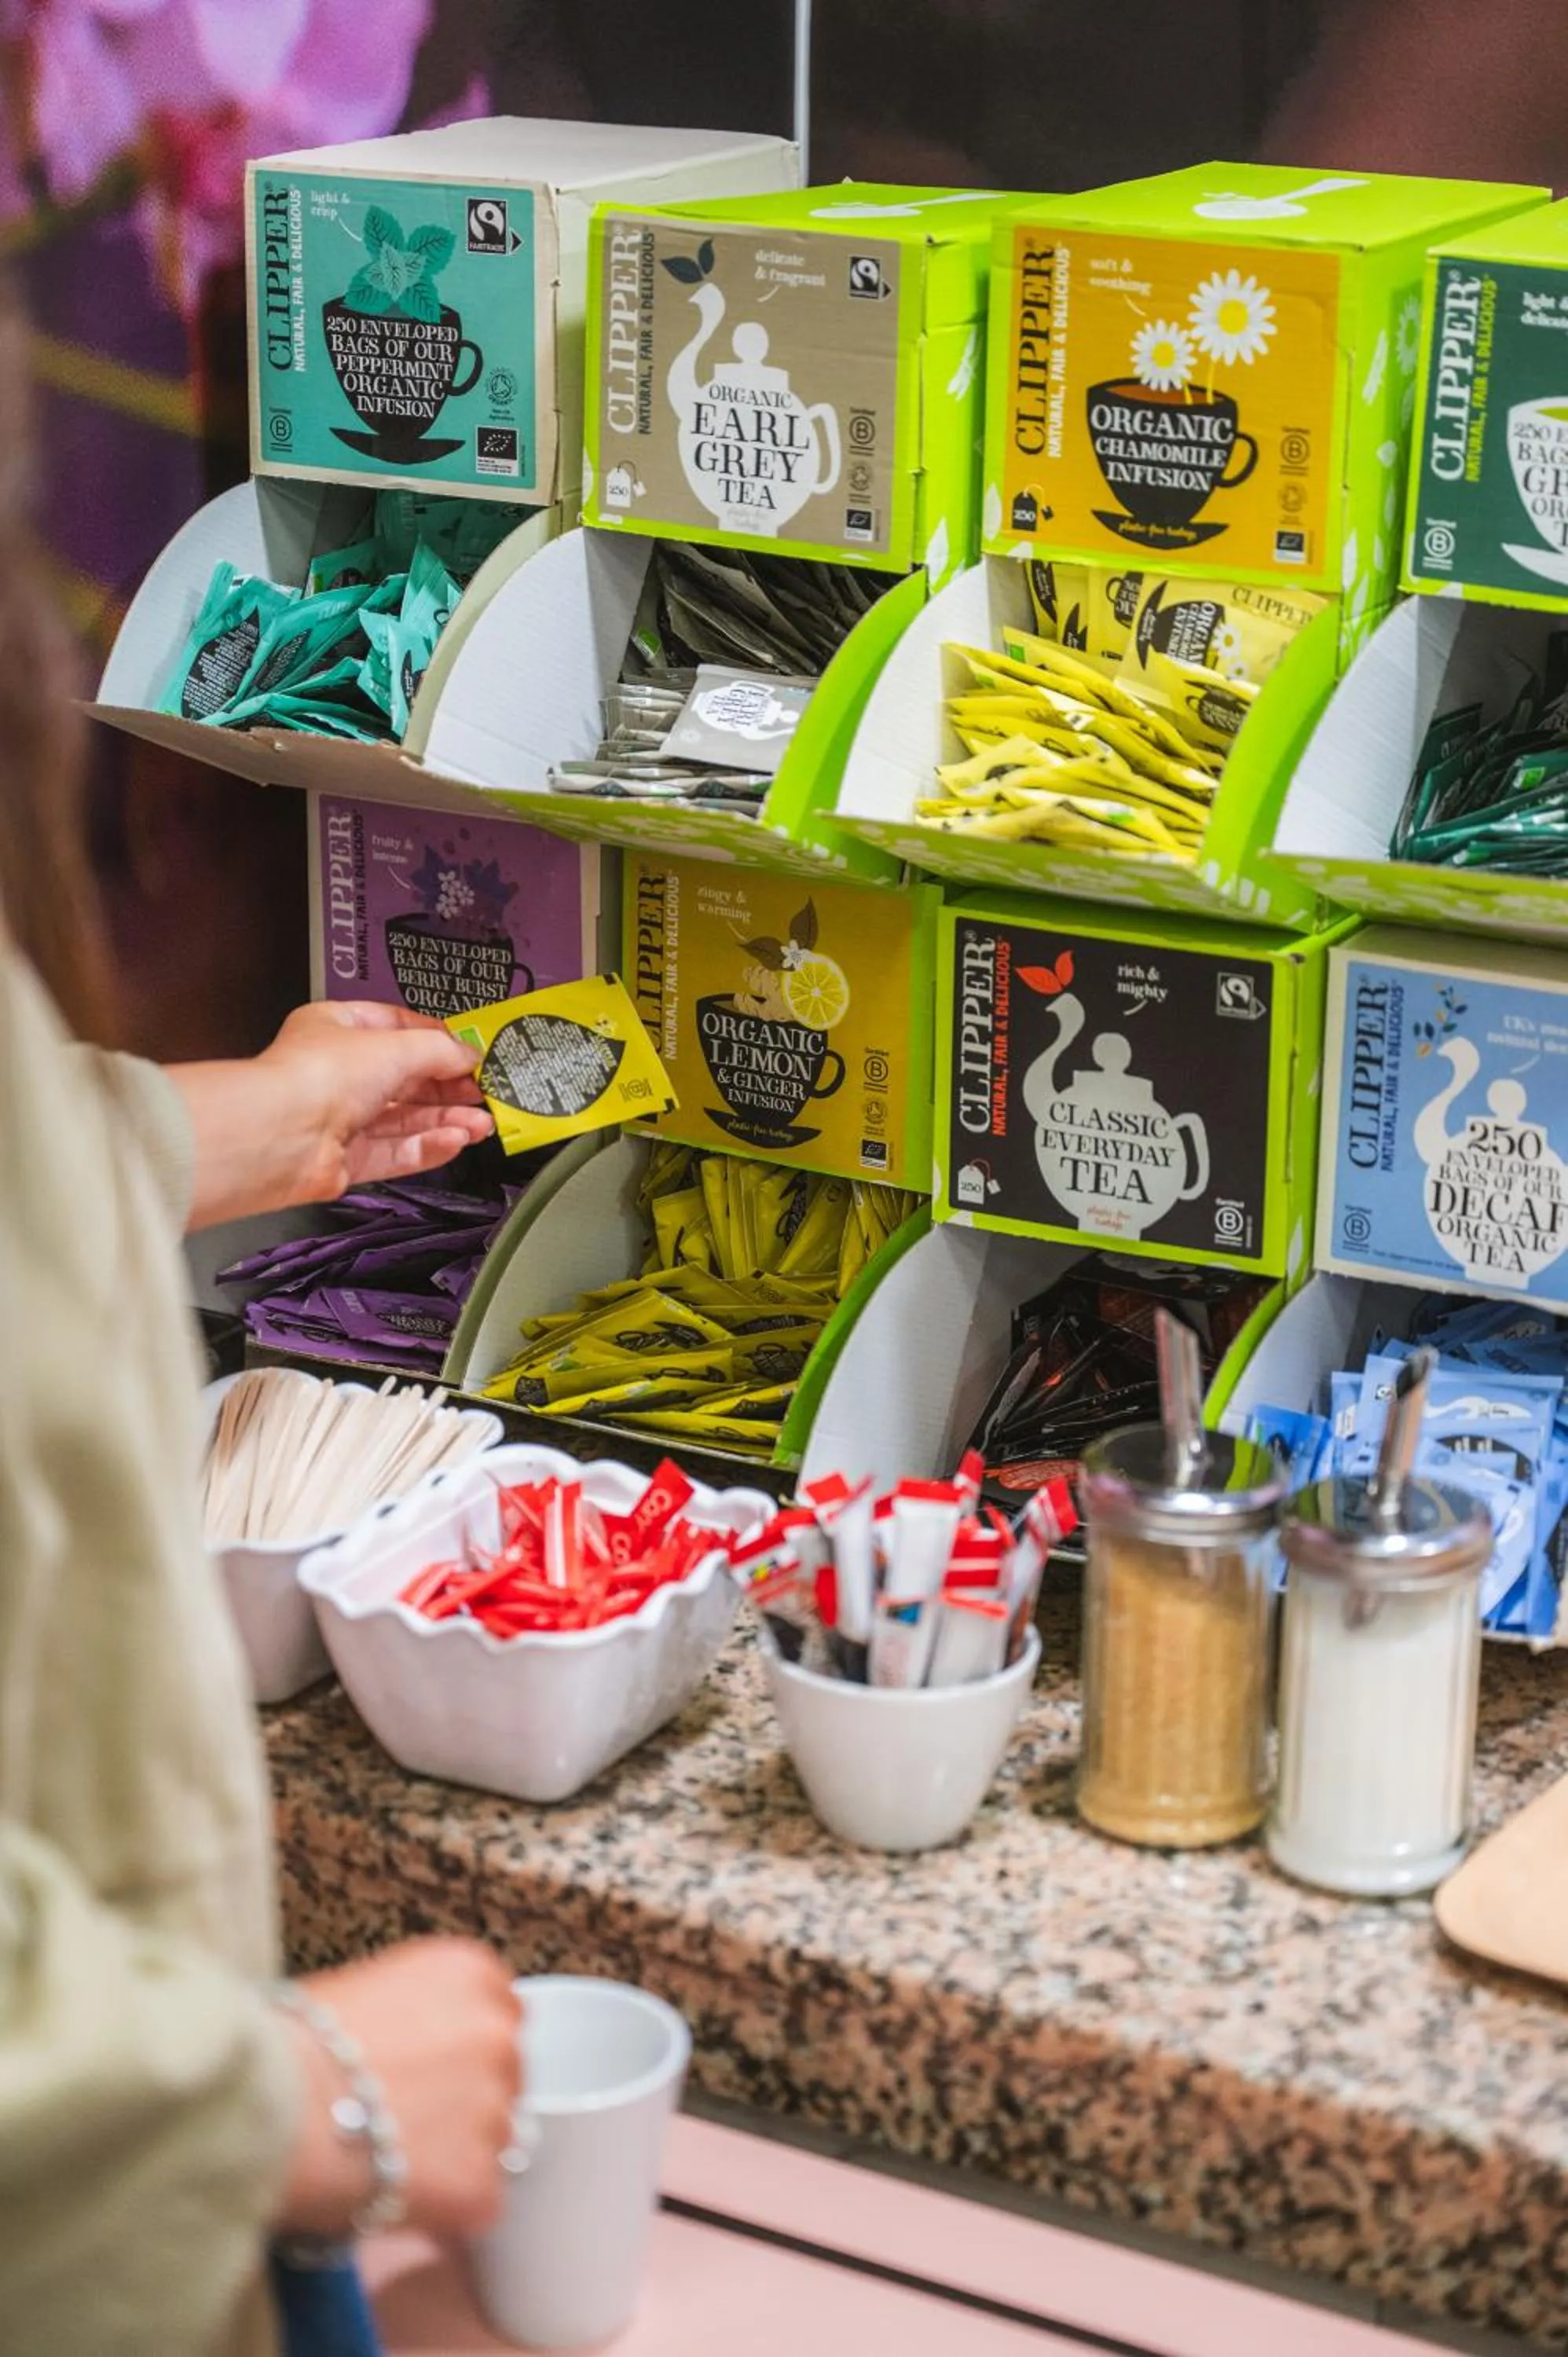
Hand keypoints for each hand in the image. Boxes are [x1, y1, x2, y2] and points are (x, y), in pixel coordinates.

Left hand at [261, 1001, 492, 1201]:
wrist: (281, 1135)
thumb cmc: (320, 1075)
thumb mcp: (394, 1046)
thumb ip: (440, 1051)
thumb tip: (471, 1055)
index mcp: (336, 1029)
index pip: (395, 1027)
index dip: (436, 1039)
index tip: (471, 1052)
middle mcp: (337, 1073)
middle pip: (404, 1078)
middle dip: (448, 1087)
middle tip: (486, 1092)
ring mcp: (340, 1119)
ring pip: (403, 1119)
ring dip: (445, 1120)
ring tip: (483, 1123)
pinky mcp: (346, 1160)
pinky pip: (394, 1152)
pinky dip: (427, 1147)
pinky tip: (456, 1141)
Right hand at [275, 1940, 521, 2241]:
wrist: (271, 2108)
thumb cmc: (291, 2044)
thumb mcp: (361, 1988)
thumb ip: (411, 2009)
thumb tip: (409, 2041)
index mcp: (470, 1973)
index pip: (497, 2011)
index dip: (459, 2047)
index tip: (429, 2068)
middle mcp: (498, 2034)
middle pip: (504, 2075)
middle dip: (465, 2099)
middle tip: (404, 2120)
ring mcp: (496, 2111)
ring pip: (492, 2142)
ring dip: (453, 2155)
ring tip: (385, 2160)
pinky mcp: (481, 2184)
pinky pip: (475, 2203)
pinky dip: (441, 2210)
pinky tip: (389, 2196)